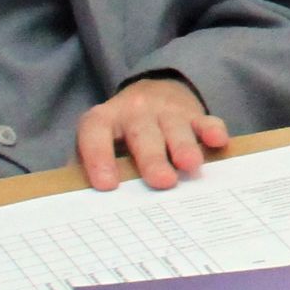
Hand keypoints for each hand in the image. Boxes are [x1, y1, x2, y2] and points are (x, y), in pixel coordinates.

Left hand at [77, 76, 227, 191]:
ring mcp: (166, 111)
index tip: (106, 185)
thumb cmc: (121, 131)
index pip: (95, 133)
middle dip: (152, 158)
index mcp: (104, 119)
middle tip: (161, 182)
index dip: (98, 157)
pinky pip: (204, 119)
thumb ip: (84, 163)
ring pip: (174, 127)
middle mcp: (134, 111)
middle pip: (142, 133)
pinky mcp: (193, 113)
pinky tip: (218, 141)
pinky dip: (211, 129)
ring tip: (190, 167)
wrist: (154, 91)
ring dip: (183, 146)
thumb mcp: (98, 140)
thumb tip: (71, 197)